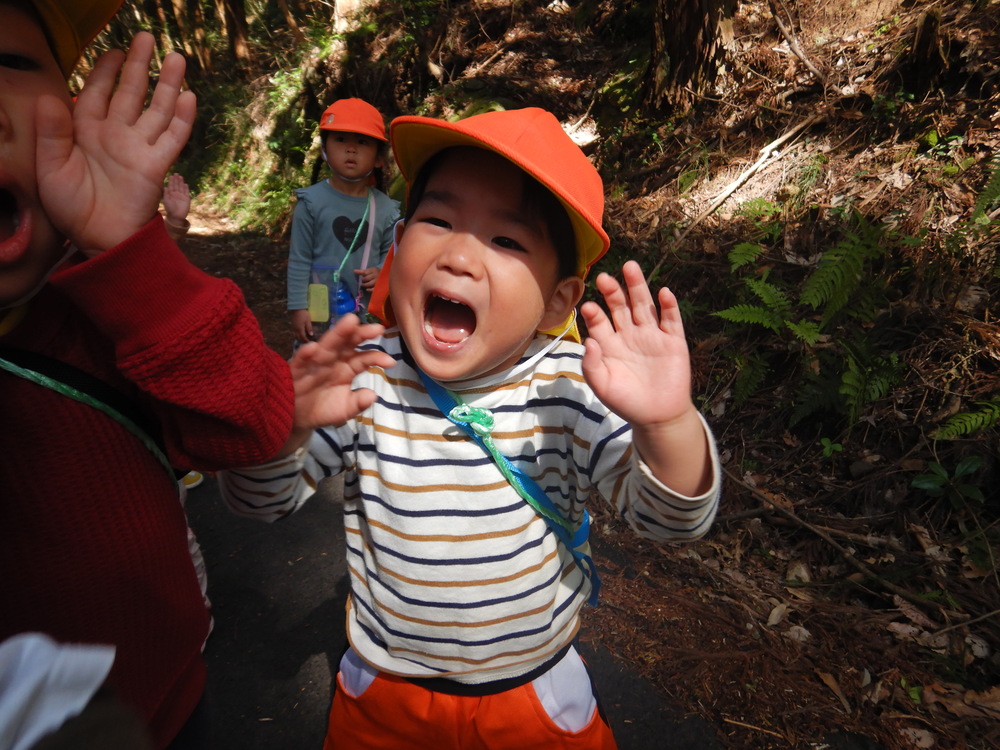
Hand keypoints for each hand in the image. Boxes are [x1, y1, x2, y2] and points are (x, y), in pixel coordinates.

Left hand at [35, 32, 195, 255]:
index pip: (98, 93)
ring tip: (177, 58)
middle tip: (148, 38)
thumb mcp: (49, 169)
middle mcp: (115, 136)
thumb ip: (52, 134)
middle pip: (131, 93)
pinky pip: (171, 139)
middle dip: (140, 65)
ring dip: (167, 84)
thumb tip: (52, 97)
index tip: (114, 51)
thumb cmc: (71, 208)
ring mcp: (138, 149)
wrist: (97, 240)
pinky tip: (189, 98)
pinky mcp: (155, 166)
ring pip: (156, 110)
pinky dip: (181, 120)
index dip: (106, 71)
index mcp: (86, 132)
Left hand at [163, 173, 190, 222]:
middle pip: (176, 185)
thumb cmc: (170, 209)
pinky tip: (185, 184)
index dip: (171, 181)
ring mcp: (182, 196)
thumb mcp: (166, 201)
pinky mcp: (187, 199)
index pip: (171, 186)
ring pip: (181, 187)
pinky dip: (186, 188)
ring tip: (181, 177)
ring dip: (181, 182)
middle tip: (176, 174)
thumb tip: (165, 187)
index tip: (171, 176)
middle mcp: (176, 194)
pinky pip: (186, 192)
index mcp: (171, 194)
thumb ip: (166, 194)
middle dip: (176, 180)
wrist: (176, 217)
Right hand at [288, 314, 394, 440]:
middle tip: (377, 328)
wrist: (298, 417)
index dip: (376, 357)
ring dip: (338, 333)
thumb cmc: (324, 407)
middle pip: (348, 344)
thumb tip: (372, 395)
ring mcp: (314, 362)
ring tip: (351, 321)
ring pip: (327, 344)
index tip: (391, 361)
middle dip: (361, 334)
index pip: (363, 358)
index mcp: (347, 368)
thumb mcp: (344, 409)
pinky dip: (305, 353)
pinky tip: (313, 347)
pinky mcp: (296, 369)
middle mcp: (333, 360)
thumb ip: (358, 403)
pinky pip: (301, 360)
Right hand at [290, 309, 314, 342]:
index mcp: (300, 329)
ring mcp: (293, 328)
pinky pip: (294, 333)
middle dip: (303, 341)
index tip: (310, 343)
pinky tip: (300, 335)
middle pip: (298, 338)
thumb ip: (309, 328)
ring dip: (299, 339)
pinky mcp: (292, 326)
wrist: (296, 308)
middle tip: (307, 342)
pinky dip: (297, 336)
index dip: (306, 341)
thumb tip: (311, 335)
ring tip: (304, 340)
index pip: (303, 337)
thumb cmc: (303, 314)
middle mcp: (295, 329)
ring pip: (295, 336)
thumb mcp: (308, 320)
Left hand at [355, 266, 379, 290]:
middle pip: (367, 278)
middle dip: (363, 280)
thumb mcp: (370, 270)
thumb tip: (354, 271)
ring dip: (365, 285)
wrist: (386, 276)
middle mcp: (376, 275)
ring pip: (369, 284)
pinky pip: (374, 289)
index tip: (359, 275)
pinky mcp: (379, 286)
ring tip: (362, 285)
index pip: (365, 273)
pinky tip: (367, 289)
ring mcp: (378, 281)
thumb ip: (362, 271)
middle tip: (362, 281)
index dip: (361, 274)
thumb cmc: (375, 273)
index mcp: (373, 270)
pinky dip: (370, 290)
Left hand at [579, 260, 693, 428]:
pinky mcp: (673, 342)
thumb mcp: (603, 386)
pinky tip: (663, 293)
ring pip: (644, 306)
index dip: (595, 314)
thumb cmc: (625, 401)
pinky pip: (671, 320)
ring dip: (638, 287)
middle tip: (604, 277)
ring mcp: (652, 336)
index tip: (588, 307)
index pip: (600, 322)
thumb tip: (590, 340)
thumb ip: (592, 365)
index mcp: (610, 344)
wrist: (657, 417)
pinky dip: (668, 306)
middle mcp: (629, 335)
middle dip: (613, 292)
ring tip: (630, 268)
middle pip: (621, 307)